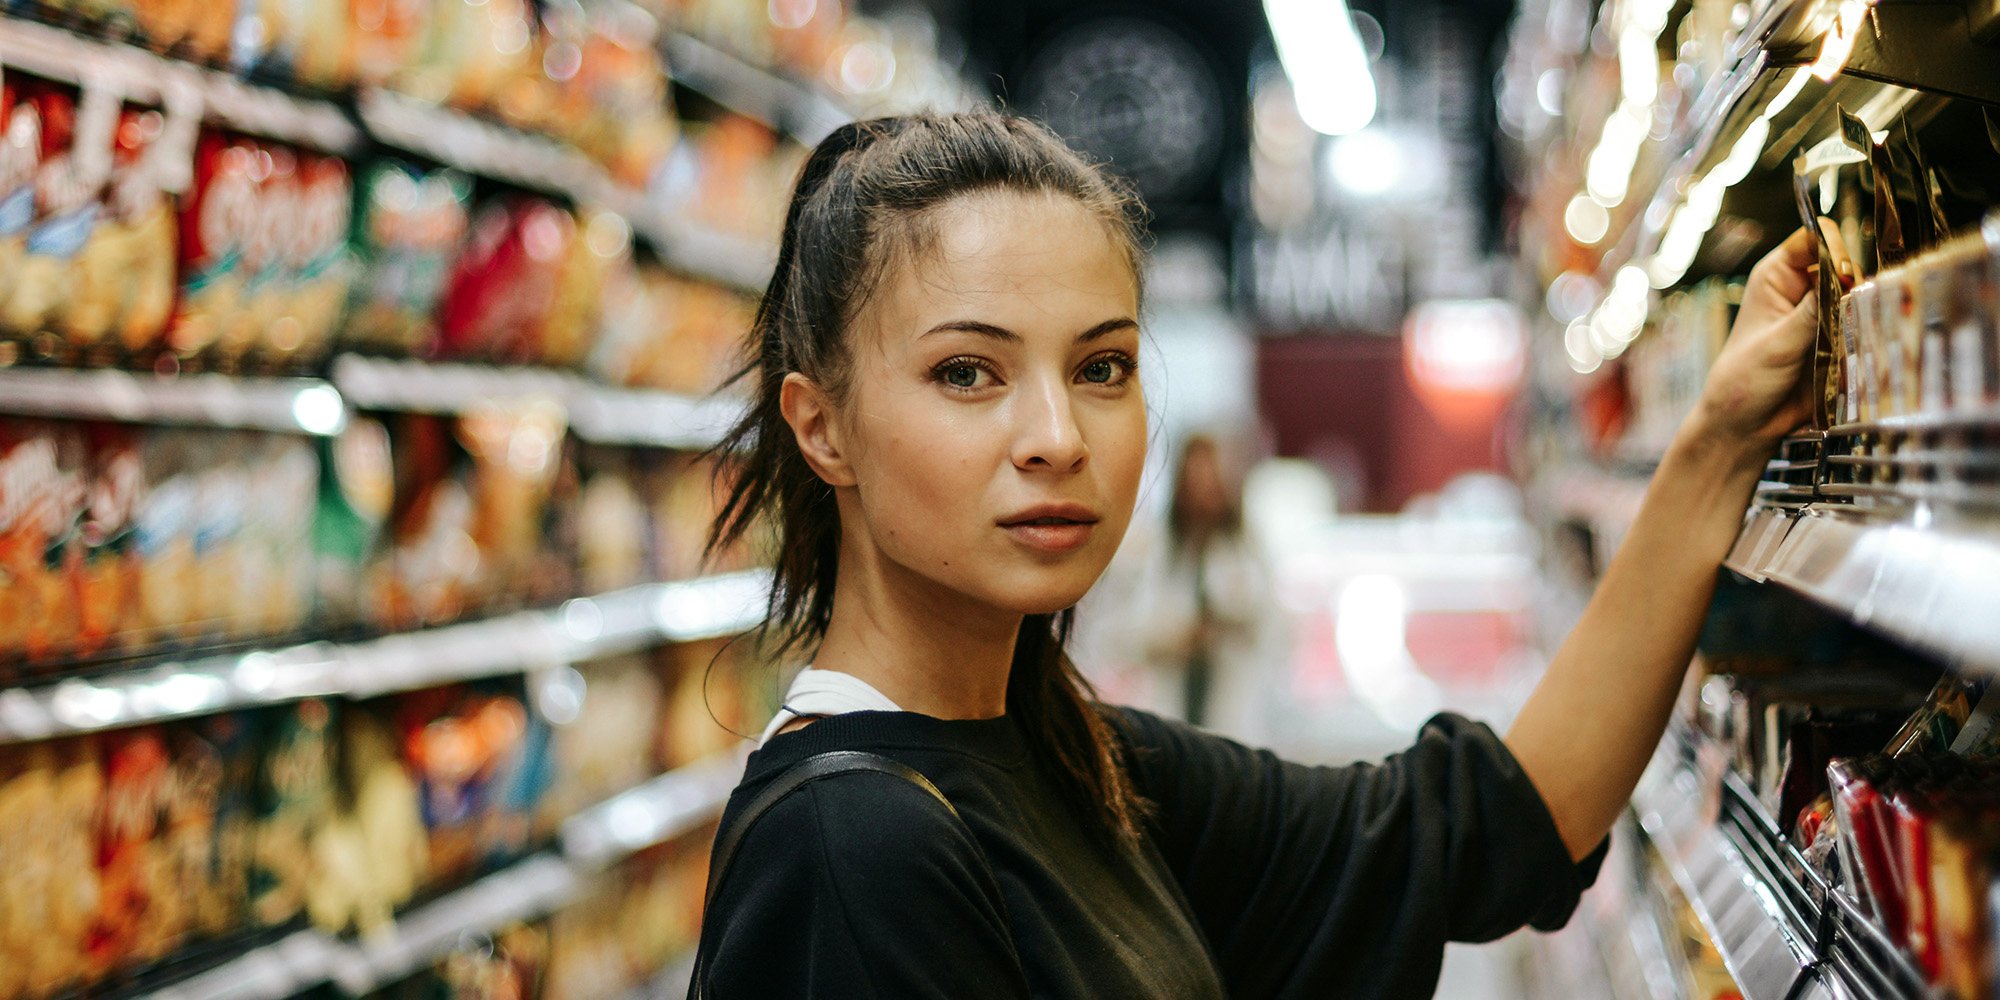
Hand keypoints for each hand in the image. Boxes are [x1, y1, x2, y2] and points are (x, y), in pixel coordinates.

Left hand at [1688, 218, 1854, 452]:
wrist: (1747, 425)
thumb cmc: (1744, 381)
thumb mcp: (1777, 344)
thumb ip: (1812, 312)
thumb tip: (1845, 280)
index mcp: (1776, 277)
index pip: (1814, 239)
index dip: (1833, 248)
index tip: (1843, 274)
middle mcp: (1802, 289)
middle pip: (1845, 264)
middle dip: (1856, 283)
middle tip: (1854, 308)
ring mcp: (1823, 314)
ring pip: (1860, 295)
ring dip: (1866, 310)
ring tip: (1858, 332)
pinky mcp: (1838, 338)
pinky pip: (1865, 324)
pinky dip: (1870, 332)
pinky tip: (1867, 345)